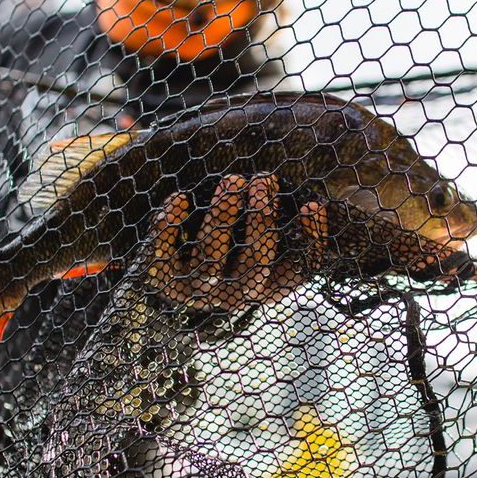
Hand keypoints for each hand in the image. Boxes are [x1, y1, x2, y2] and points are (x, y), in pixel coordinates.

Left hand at [147, 173, 327, 311]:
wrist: (183, 285)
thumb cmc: (238, 260)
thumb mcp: (271, 257)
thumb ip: (300, 236)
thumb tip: (314, 206)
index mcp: (261, 290)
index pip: (294, 271)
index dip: (307, 240)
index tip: (310, 204)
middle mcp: (229, 295)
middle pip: (251, 263)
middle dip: (260, 222)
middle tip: (263, 183)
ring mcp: (195, 288)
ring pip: (211, 256)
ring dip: (223, 215)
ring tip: (232, 181)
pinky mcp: (164, 276)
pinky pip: (162, 253)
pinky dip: (169, 226)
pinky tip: (181, 198)